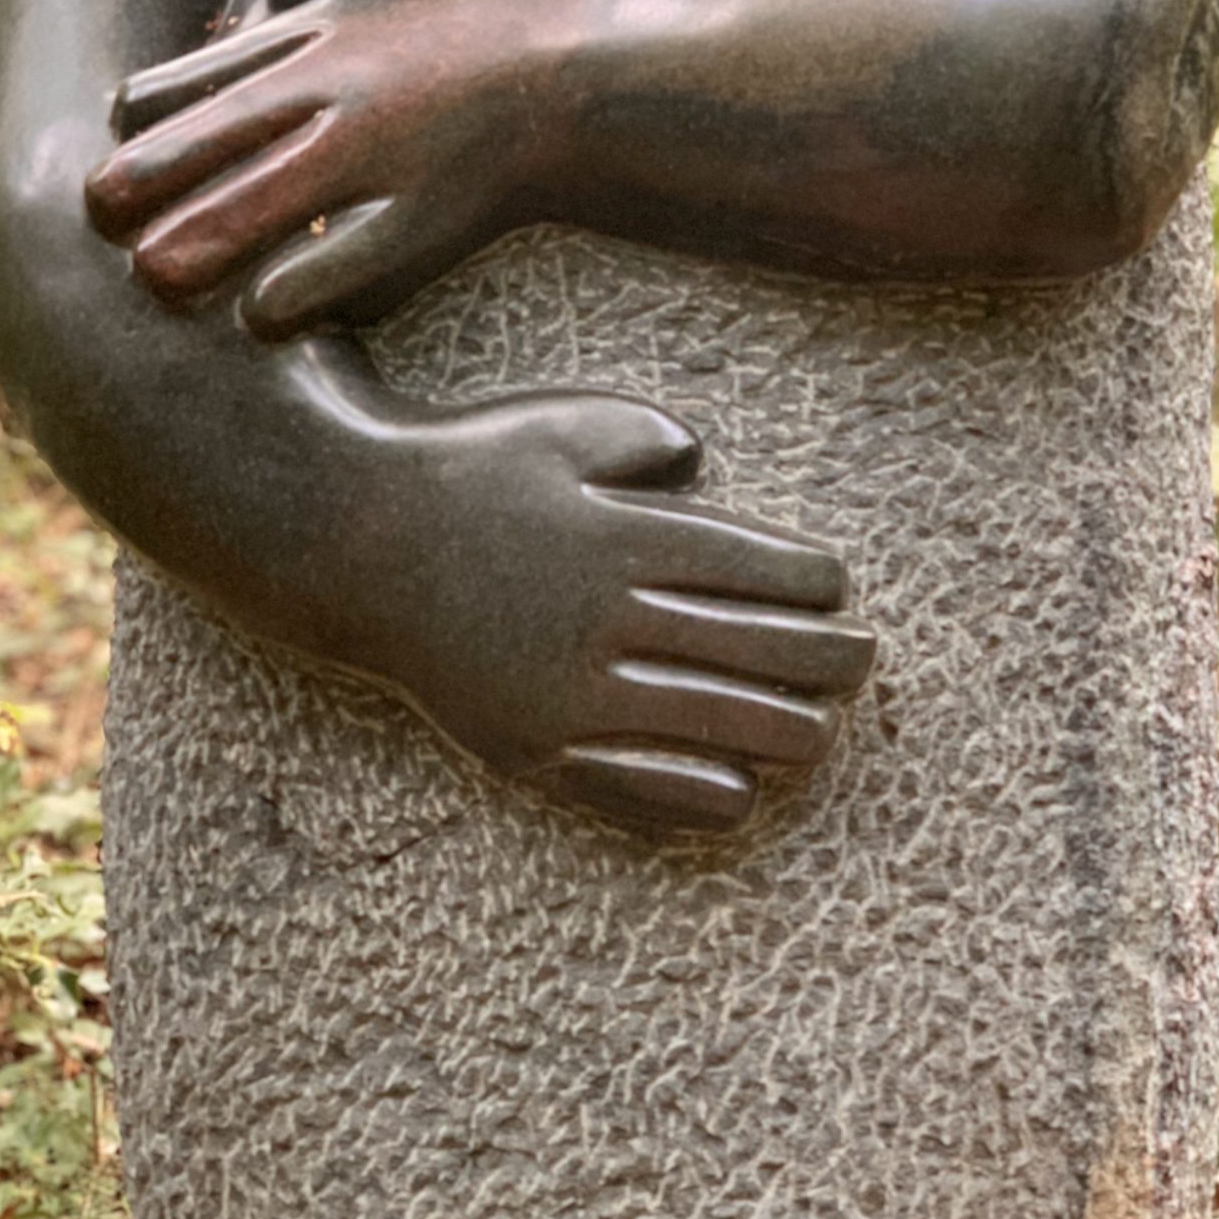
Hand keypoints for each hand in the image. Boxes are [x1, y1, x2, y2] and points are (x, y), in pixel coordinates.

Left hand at [85, 0, 568, 334]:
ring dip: (192, 251)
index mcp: (320, 28)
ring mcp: (374, 157)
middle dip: (141, 186)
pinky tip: (265, 316)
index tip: (126, 146)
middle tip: (101, 222)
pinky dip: (291, 295)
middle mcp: (331, 90)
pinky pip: (334, 270)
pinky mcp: (424, 218)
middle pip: (202, 145)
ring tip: (156, 281)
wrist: (604, 50)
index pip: (199, 76)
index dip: (149, 120)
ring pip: (248, 211)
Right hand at [363, 377, 873, 836]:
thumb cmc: (471, 471)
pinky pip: (637, 787)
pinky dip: (701, 794)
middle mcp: (604, 621)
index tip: (838, 586)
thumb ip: (646, 437)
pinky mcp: (534, 748)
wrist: (355, 544)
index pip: (761, 571)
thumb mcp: (559, 424)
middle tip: (864, 658)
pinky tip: (740, 791)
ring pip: (715, 725)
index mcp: (623, 539)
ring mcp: (568, 694)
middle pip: (757, 651)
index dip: (818, 583)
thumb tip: (705, 466)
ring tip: (821, 727)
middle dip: (829, 658)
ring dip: (787, 730)